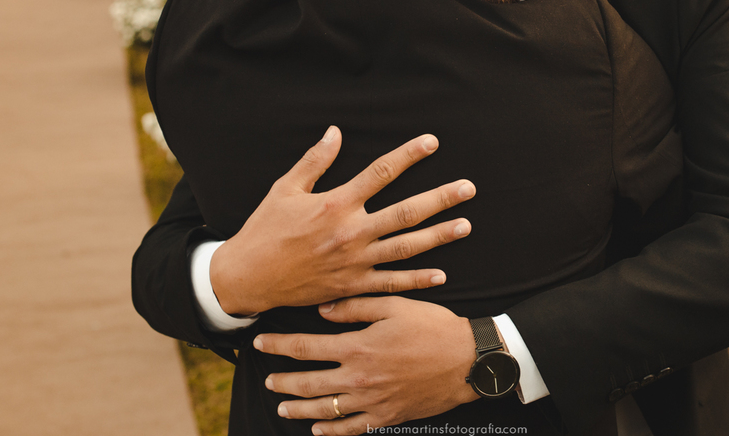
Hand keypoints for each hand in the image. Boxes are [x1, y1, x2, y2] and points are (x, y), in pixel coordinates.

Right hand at [209, 126, 474, 314]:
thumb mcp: (285, 188)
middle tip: (469, 188)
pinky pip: (391, 284)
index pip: (381, 172)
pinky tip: (442, 274)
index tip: (432, 142)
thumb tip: (335, 131)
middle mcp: (351, 232)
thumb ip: (315, 161)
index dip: (409, 155)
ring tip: (466, 225)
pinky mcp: (352, 287)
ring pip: (406, 248)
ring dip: (438, 237)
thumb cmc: (265, 229)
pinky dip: (417, 279)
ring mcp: (354, 262)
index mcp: (336, 203)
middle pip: (405, 212)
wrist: (248, 277)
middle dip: (440, 198)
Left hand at [255, 296, 479, 434]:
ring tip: (282, 406)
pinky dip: (331, 431)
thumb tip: (323, 310)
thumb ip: (356, 307)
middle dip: (283, 380)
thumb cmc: (433, 328)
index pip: (307, 347)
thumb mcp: (395, 306)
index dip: (280, 346)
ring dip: (299, 408)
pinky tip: (318, 429)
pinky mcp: (387, 416)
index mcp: (359, 347)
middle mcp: (360, 378)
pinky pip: (352, 429)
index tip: (260, 343)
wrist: (467, 360)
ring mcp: (372, 402)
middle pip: (309, 383)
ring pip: (325, 410)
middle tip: (267, 378)